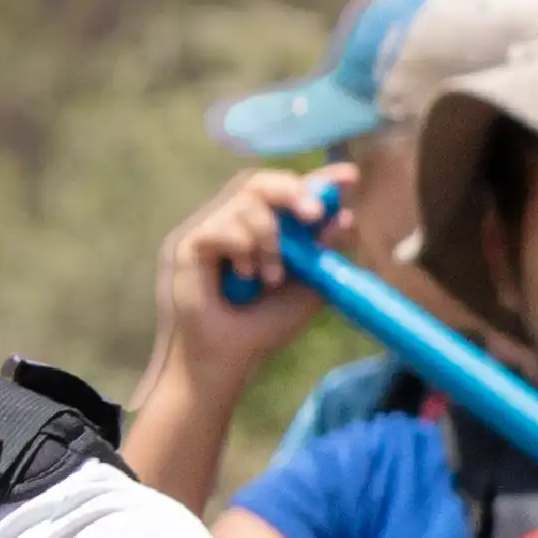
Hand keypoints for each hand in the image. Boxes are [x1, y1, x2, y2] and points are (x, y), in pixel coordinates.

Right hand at [149, 167, 339, 401]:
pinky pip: (221, 227)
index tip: (350, 178)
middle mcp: (231, 223)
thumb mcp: (307, 288)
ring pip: (244, 202)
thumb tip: (346, 219)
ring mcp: (206, 231)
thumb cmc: (261, 327)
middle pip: (260, 182)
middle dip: (293, 192)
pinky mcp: (186, 245)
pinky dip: (243, 249)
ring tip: (270, 278)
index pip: (287, 191)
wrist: (227, 360)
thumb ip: (323, 254)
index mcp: (260, 229)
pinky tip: (245, 277)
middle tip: (314, 215)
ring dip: (269, 238)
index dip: (318, 180)